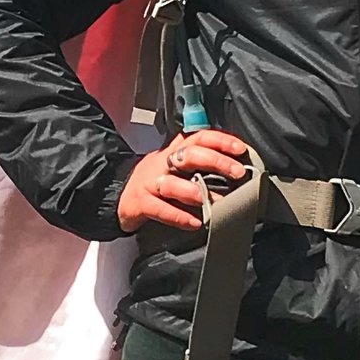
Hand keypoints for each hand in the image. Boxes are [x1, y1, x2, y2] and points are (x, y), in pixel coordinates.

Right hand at [119, 126, 251, 232]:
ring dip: (193, 191)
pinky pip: (159, 209)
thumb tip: (236, 167)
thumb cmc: (155, 181)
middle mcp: (162, 163)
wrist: (120, 196)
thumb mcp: (175, 166)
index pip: (198, 138)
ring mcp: (150, 183)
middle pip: (188, 155)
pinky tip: (194, 222)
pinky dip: (178, 216)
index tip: (240, 148)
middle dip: (216, 162)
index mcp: (174, 152)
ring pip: (171, 183)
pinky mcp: (140, 203)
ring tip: (212, 200)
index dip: (220, 140)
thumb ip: (200, 164)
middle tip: (237, 173)